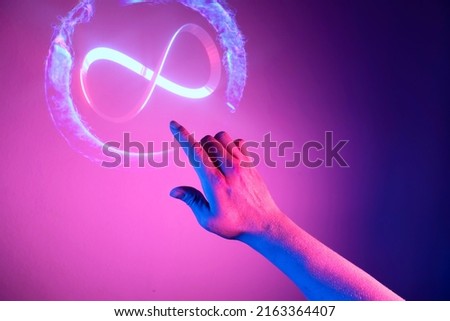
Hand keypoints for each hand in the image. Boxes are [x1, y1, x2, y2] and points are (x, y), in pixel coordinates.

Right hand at [169, 120, 281, 238]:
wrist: (264, 224)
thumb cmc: (236, 224)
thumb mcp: (208, 219)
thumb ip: (192, 200)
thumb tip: (175, 191)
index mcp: (215, 182)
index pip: (195, 153)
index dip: (182, 136)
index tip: (174, 125)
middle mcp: (229, 169)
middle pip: (208, 141)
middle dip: (199, 146)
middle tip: (201, 163)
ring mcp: (242, 164)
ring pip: (222, 137)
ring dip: (213, 143)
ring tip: (214, 159)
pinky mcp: (251, 163)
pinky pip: (238, 142)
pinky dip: (230, 145)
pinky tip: (228, 159)